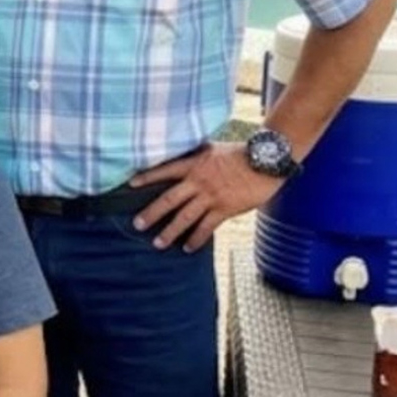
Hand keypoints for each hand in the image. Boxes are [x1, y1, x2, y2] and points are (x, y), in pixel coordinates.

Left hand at [131, 141, 283, 251]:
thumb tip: (183, 151)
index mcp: (194, 164)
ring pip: (185, 217)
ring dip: (170, 231)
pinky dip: (196, 239)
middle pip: (169, 199)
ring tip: (157, 243)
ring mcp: (211, 196)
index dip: (147, 177)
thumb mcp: (214, 148)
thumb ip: (196, 154)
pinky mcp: (224, 209)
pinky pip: (206, 227)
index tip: (130, 184)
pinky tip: (188, 248)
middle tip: (137, 224)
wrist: (266, 162)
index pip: (165, 170)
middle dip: (152, 213)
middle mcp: (199, 181)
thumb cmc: (241, 154)